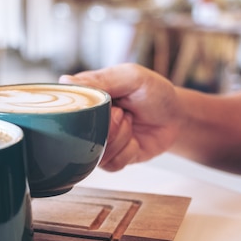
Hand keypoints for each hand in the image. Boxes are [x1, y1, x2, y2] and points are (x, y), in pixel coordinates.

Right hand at [60, 63, 182, 170]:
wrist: (175, 117)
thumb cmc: (153, 93)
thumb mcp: (131, 77)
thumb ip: (101, 79)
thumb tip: (65, 81)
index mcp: (85, 96)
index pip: (67, 107)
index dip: (87, 110)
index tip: (110, 104)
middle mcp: (86, 120)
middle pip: (80, 133)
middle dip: (109, 126)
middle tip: (124, 113)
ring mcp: (96, 140)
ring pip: (95, 151)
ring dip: (121, 138)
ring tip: (130, 123)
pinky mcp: (109, 158)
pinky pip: (110, 164)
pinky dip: (127, 153)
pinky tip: (133, 140)